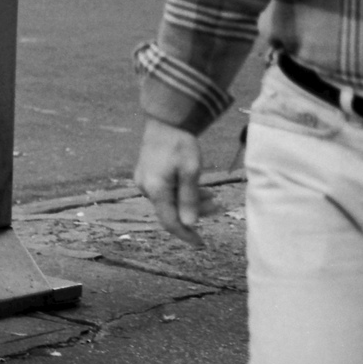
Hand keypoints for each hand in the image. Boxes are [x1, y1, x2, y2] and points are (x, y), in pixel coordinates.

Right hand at [133, 118, 208, 248]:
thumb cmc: (180, 143)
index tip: (201, 243)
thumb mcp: (191, 171)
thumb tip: (189, 224)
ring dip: (191, 201)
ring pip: (170, 201)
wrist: (166, 120)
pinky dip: (182, 192)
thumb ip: (189, 199)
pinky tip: (197, 187)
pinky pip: (166, 191)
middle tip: (218, 206)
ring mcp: (144, 180)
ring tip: (212, 195)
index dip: (185, 234)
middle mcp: (145, 188)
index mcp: (155, 189)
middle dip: (195, 213)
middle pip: (171, 211)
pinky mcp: (147, 174)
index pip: (170, 221)